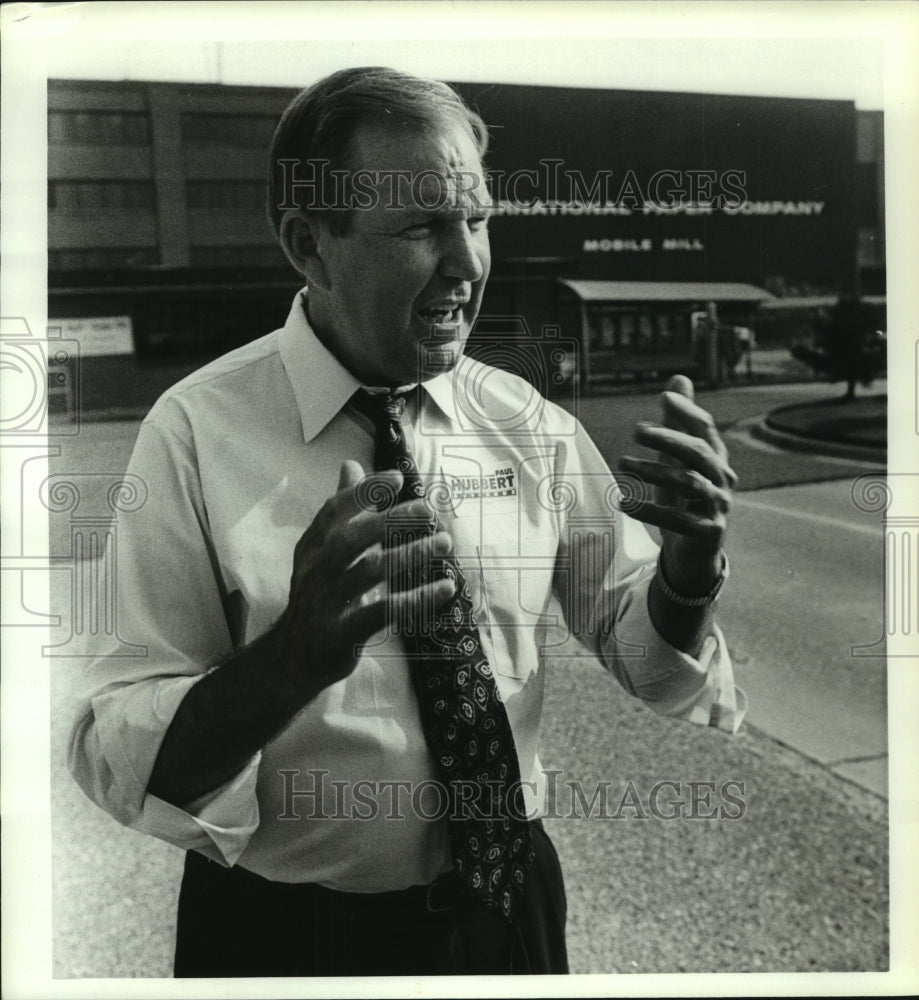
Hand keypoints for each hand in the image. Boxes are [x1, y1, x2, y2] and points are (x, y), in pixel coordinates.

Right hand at [276, 460, 455, 700]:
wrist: (293, 656)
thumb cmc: (319, 595)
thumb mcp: (323, 551)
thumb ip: (342, 510)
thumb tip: (351, 464)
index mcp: (312, 547)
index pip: (334, 510)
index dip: (363, 491)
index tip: (397, 478)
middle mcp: (316, 570)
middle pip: (352, 537)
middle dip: (391, 519)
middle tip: (428, 510)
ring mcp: (327, 602)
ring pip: (370, 571)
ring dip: (411, 554)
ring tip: (445, 542)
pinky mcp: (342, 633)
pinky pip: (383, 611)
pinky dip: (417, 599)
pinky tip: (445, 587)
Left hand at [619, 375, 736, 595]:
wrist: (695, 551)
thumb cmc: (685, 499)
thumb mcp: (679, 459)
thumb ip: (678, 423)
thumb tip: (679, 379)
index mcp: (716, 459)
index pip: (705, 429)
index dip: (688, 411)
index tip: (664, 397)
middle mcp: (722, 480)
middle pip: (699, 452)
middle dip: (669, 438)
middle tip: (637, 431)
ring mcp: (718, 507)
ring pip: (689, 483)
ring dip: (654, 471)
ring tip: (623, 463)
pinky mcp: (708, 533)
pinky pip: (679, 520)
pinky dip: (650, 510)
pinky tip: (624, 502)